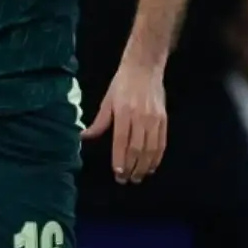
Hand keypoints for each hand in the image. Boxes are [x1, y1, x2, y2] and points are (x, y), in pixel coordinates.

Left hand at [83, 61, 166, 182]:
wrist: (144, 67)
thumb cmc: (122, 83)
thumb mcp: (107, 101)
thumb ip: (99, 122)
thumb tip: (83, 137)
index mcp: (124, 113)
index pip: (122, 142)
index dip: (120, 160)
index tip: (118, 174)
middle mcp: (140, 118)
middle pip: (137, 149)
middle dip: (132, 168)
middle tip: (126, 180)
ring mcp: (154, 119)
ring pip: (151, 149)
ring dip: (144, 166)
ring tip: (138, 177)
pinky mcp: (164, 119)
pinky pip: (162, 143)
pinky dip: (157, 157)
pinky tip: (151, 166)